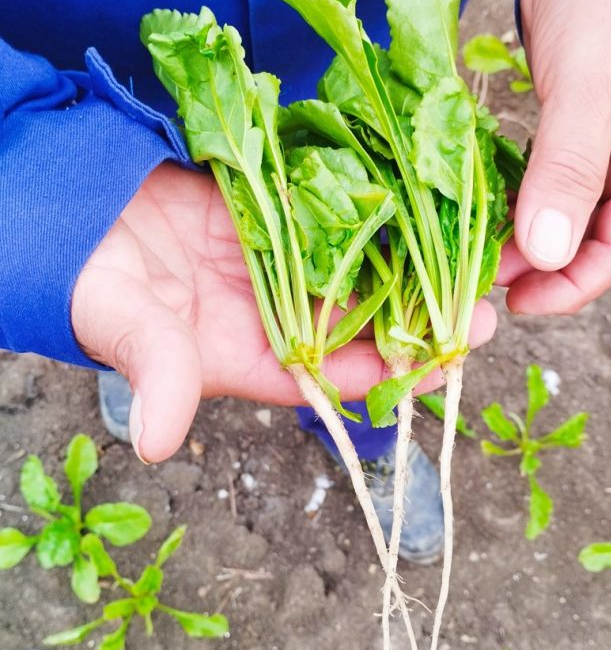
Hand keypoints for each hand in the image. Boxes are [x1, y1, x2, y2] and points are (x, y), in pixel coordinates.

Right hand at [72, 163, 495, 462]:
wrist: (84, 221)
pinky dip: (379, 219)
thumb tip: (156, 441)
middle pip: (369, 328)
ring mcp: (289, 269)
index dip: (393, 374)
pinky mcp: (286, 222)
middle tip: (486, 310)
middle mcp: (286, 319)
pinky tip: (423, 208)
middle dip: (426, 322)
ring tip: (472, 261)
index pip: (341, 378)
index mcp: (261, 360)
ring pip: (366, 274)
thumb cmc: (101, 286)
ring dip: (416, 270)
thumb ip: (157, 376)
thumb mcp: (131, 331)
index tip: (447, 361)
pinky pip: (341, 225)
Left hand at [496, 0, 610, 312]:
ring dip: (531, 247)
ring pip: (575, 222)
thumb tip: (549, 253)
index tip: (518, 303)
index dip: (572, 285)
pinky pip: (558, 194)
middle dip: (545, 270)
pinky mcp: (587, 142)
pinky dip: (526, 213)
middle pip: (599, 242)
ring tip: (483, 260)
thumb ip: (569, 169)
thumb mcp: (589, 84)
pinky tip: (494, 224)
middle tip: (484, 283)